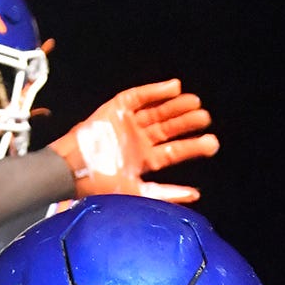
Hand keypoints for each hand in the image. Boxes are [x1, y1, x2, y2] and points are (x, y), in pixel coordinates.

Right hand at [49, 79, 218, 203]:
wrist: (71, 168)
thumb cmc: (98, 184)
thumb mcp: (136, 192)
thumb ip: (165, 192)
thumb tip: (196, 195)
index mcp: (143, 161)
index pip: (173, 151)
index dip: (193, 147)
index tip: (212, 143)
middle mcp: (138, 141)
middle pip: (168, 129)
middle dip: (187, 123)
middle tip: (205, 118)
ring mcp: (127, 124)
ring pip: (157, 111)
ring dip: (176, 106)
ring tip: (195, 102)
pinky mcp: (116, 108)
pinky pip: (139, 97)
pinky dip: (155, 92)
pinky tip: (174, 88)